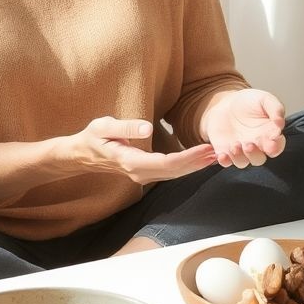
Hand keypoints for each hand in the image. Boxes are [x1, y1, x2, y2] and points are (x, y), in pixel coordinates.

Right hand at [64, 116, 217, 184]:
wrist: (82, 155)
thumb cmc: (92, 138)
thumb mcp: (103, 126)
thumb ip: (125, 128)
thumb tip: (148, 128)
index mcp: (132, 162)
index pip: (167, 163)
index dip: (189, 157)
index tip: (206, 149)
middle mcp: (140, 174)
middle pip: (175, 171)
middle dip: (198, 162)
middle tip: (222, 151)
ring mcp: (143, 176)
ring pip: (175, 174)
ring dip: (196, 165)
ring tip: (217, 154)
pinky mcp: (146, 173)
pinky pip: (170, 172)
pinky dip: (187, 165)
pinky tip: (200, 158)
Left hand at [203, 89, 286, 167]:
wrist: (226, 102)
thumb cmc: (249, 102)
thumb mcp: (265, 99)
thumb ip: (276, 109)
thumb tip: (280, 123)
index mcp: (269, 135)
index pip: (277, 146)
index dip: (275, 146)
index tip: (272, 141)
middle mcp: (256, 146)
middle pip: (259, 159)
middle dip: (254, 154)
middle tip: (249, 145)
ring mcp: (240, 151)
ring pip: (242, 162)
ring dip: (239, 157)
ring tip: (235, 145)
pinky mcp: (225, 151)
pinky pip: (225, 162)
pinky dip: (224, 161)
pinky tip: (222, 155)